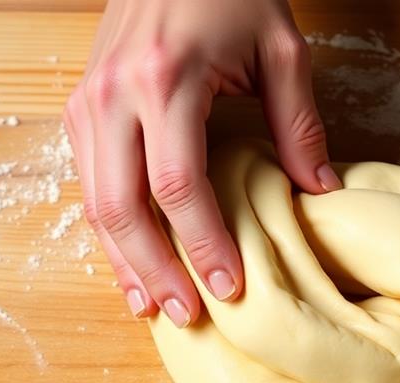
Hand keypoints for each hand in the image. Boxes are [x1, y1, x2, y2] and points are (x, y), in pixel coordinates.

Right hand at [64, 0, 339, 326]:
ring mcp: (88, 101)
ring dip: (124, 259)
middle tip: (187, 315)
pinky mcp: (80, 105)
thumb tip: (318, 191)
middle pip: (123, 206)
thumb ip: (299, 123)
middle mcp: (114, 95)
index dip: (204, 244)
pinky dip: (109, 228)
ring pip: (95, 201)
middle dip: (154, 269)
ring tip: (153, 305)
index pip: (179, 185)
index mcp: (165, 80)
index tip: (230, 288)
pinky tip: (131, 261)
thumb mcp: (280, 50)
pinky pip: (88, 181)